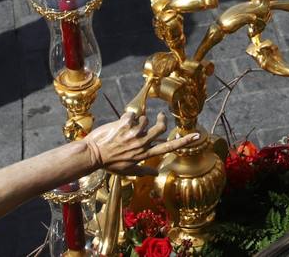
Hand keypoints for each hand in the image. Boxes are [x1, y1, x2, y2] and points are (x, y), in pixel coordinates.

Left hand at [84, 111, 200, 175]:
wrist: (91, 155)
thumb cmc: (109, 164)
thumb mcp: (127, 170)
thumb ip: (143, 170)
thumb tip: (156, 172)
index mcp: (144, 154)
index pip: (168, 148)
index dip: (184, 141)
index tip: (197, 136)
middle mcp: (141, 144)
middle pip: (160, 127)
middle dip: (161, 119)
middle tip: (159, 116)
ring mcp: (133, 134)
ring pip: (144, 119)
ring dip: (137, 120)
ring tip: (126, 128)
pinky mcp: (124, 124)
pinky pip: (131, 115)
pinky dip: (126, 117)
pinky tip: (118, 125)